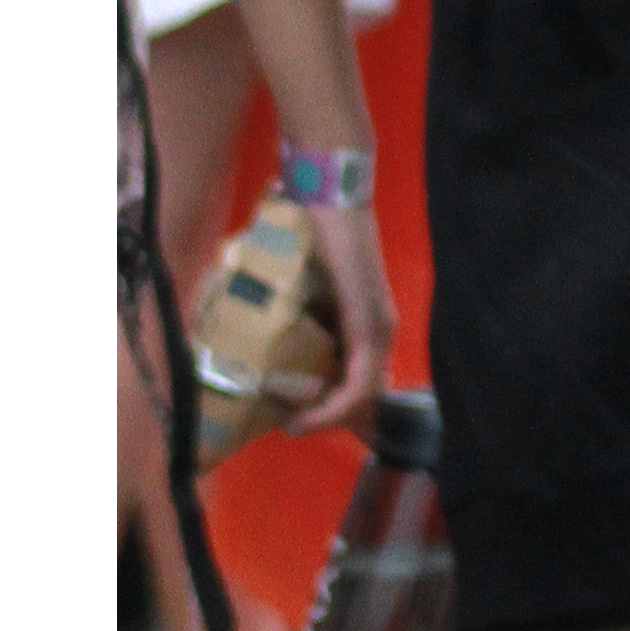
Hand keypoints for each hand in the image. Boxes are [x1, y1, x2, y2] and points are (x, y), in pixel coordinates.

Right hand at [305, 200, 395, 437]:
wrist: (329, 202)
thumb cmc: (308, 234)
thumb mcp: (299, 285)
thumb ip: (291, 309)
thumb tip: (249, 324)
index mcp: (366, 323)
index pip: (361, 381)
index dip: (335, 407)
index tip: (300, 420)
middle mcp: (380, 331)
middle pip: (365, 396)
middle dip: (332, 420)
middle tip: (293, 428)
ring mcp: (379, 330)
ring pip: (363, 397)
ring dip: (327, 420)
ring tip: (292, 427)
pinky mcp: (369, 328)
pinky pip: (358, 385)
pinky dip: (331, 409)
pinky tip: (303, 417)